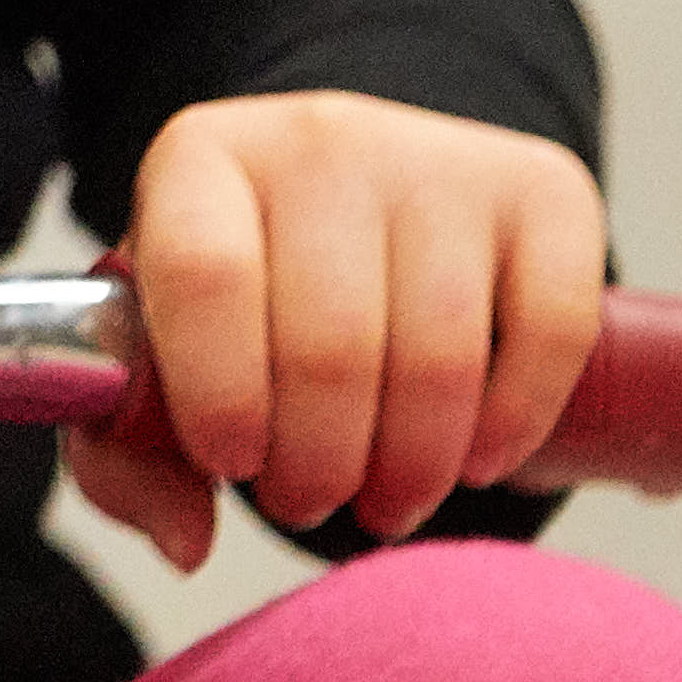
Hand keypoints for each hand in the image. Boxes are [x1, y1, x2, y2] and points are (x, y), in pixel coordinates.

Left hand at [70, 93, 605, 571]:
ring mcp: (439, 160)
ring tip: (382, 496)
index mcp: (202, 162)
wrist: (356, 202)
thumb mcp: (158, 351)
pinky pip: (550, 331)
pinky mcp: (544, 191)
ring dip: (410, 468)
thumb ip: (131, 447)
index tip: (234, 464)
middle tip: (307, 501)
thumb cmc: (244, 297)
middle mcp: (321, 139)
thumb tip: (186, 542)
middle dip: (317, 466)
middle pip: (332, 341)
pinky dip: (514, 423)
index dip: (221, 393)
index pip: (206, 274)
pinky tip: (473, 458)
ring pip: (439, 355)